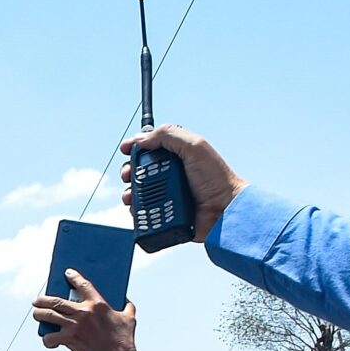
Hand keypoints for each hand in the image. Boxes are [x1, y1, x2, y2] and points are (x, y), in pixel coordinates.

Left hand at [33, 272, 154, 350]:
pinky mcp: (69, 340)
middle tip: (37, 301)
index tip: (67, 273)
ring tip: (36, 314)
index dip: (73, 277)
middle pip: (56, 301)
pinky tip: (48, 340)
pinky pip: (50, 337)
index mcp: (97, 304)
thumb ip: (127, 306)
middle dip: (43, 300)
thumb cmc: (124, 339)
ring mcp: (74, 326)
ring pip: (49, 316)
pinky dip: (47, 339)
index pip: (82, 284)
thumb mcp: (129, 318)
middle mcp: (83, 312)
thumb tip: (126, 300)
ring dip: (39, 314)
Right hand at [117, 125, 246, 240]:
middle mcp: (169, 175)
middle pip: (138, 170)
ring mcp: (166, 196)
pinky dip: (136, 210)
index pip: (149, 148)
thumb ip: (169, 135)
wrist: (224, 210)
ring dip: (129, 192)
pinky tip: (137, 208)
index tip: (126, 149)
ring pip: (137, 192)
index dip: (135, 147)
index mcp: (176, 157)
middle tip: (128, 174)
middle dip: (128, 170)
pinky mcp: (164, 215)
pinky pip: (143, 213)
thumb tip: (141, 139)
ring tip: (131, 194)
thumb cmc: (215, 178)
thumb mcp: (194, 146)